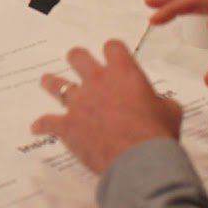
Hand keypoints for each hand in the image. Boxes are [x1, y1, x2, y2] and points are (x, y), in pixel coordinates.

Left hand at [31, 41, 182, 174]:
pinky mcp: (67, 125)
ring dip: (51, 83)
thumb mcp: (171, 112)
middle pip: (78, 57)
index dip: (113, 51)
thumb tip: (163, 105)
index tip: (112, 55)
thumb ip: (162, 103)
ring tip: (46, 81)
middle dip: (77, 58)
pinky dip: (42, 125)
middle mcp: (97, 81)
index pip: (113, 47)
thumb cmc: (157, 134)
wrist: (138, 160)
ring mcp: (79, 102)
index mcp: (124, 73)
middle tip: (76, 61)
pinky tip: (37, 127)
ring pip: (57, 84)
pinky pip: (48, 122)